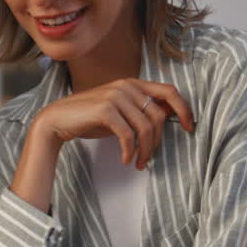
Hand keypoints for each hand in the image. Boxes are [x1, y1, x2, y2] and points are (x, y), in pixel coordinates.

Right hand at [31, 78, 193, 169]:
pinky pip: (128, 135)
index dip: (184, 109)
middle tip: (149, 158)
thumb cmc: (89, 118)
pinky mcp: (105, 109)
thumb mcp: (119, 111)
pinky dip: (130, 151)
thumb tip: (166, 118)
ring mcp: (115, 96)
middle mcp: (126, 86)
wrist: (58, 119)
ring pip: (145, 128)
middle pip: (158, 116)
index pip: (169, 91)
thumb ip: (139, 110)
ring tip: (139, 163)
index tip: (188, 128)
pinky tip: (125, 159)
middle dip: (157, 142)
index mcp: (133, 83)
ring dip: (145, 151)